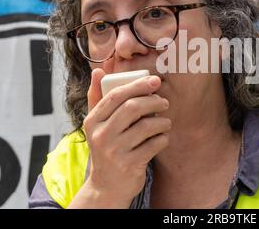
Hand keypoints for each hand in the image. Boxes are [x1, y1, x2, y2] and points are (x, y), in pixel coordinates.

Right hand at [69, 68, 169, 207]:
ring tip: (165, 122)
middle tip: (164, 101)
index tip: (155, 80)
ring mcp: (115, 152)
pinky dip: (163, 138)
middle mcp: (101, 135)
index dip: (137, 85)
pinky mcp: (130, 165)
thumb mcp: (96, 124)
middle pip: (133, 108)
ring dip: (162, 121)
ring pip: (147, 126)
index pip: (115, 95)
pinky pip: (154, 144)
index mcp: (92, 121)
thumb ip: (97, 97)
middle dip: (153, 101)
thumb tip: (98, 71)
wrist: (106, 186)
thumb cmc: (106, 147)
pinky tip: (162, 137)